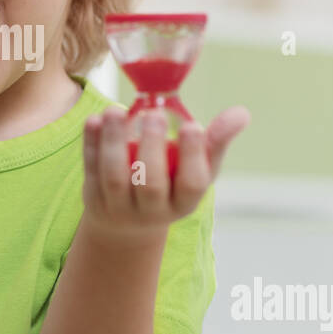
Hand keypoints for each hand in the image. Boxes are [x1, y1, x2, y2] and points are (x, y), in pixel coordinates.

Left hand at [81, 105, 249, 236]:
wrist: (128, 223)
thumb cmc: (172, 186)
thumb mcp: (197, 171)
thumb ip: (216, 142)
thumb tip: (242, 113)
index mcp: (184, 202)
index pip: (192, 184)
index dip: (192, 156)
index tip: (191, 125)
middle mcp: (152, 210)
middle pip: (150, 183)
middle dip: (152, 147)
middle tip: (154, 113)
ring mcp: (119, 207)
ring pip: (114, 177)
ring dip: (114, 142)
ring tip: (116, 111)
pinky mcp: (93, 197)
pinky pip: (90, 170)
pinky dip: (90, 145)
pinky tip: (94, 119)